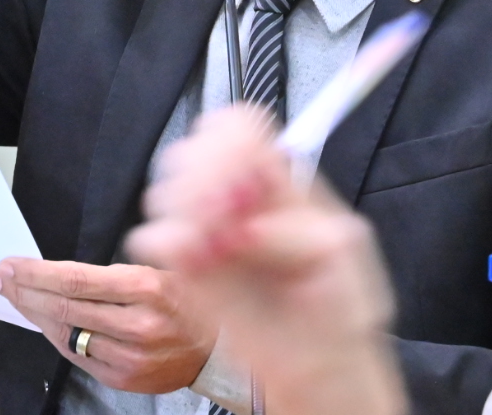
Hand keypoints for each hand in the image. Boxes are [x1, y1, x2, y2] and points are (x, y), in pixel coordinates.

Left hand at [0, 258, 216, 393]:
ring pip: (66, 333)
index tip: (14, 265)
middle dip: (26, 290)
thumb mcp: (161, 269)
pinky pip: (77, 355)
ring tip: (17, 296)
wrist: (214, 348)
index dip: (36, 272)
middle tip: (3, 278)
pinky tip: (43, 321)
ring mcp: (128, 354)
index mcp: (146, 287)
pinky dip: (56, 336)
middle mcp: (136, 323)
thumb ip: (116, 270)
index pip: (75, 279)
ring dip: (34, 314)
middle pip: (64, 306)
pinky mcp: (122, 377)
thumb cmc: (187, 302)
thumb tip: (61, 270)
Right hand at [126, 107, 405, 414]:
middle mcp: (239, 196)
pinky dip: (168, 247)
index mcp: (279, 178)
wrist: (320, 364)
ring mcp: (208, 230)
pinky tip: (198, 265)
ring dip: (186, 214)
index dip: (231, 145)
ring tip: (218, 247)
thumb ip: (294, 224)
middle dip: (203, 180)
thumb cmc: (340, 305)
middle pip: (194, 149)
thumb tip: (246, 225)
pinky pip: (151, 239)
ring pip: (165, 188)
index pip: (240, 127)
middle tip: (228, 215)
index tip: (244, 184)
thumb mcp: (339, 250)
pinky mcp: (185, 267)